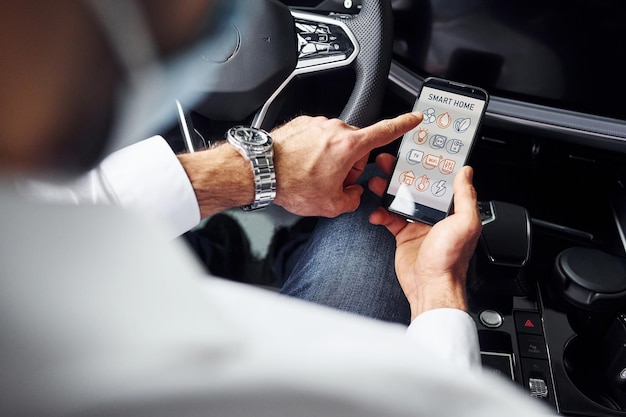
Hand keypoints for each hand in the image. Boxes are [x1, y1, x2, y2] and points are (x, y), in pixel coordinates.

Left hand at [270, 113, 421, 216]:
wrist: (261, 170)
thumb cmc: (292, 184)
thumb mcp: (331, 205)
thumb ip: (352, 199)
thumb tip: (353, 194)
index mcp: (349, 146)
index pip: (385, 131)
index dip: (404, 124)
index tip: (415, 117)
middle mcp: (335, 130)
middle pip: (356, 146)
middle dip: (350, 164)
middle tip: (332, 182)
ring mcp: (317, 124)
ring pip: (335, 143)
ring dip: (330, 159)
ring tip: (311, 175)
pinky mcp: (302, 123)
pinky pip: (318, 138)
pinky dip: (314, 152)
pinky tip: (302, 166)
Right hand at [368, 153, 481, 320]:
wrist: (431, 287)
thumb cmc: (449, 260)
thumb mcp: (465, 223)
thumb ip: (465, 196)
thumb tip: (466, 173)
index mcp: (451, 209)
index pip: (438, 180)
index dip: (426, 166)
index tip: (415, 153)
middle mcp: (435, 215)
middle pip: (415, 187)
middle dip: (400, 174)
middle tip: (388, 162)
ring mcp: (418, 224)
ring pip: (399, 200)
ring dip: (386, 190)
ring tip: (376, 182)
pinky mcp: (403, 235)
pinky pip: (389, 218)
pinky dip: (380, 214)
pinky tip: (376, 212)